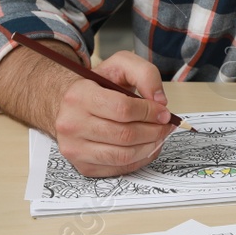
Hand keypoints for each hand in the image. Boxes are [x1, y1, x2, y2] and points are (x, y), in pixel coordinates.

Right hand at [53, 52, 176, 177]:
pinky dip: (140, 160)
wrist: (69, 104)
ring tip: (159, 136)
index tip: (163, 111)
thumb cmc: (98, 85)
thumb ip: (145, 74)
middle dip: (154, 131)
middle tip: (166, 125)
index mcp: (79, 96)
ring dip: (150, 147)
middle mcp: (71, 124)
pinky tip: (147, 147)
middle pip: (125, 135)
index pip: (123, 109)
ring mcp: (75, 148)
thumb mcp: (121, 65)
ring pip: (123, 156)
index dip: (149, 112)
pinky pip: (118, 169)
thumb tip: (160, 101)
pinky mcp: (82, 166)